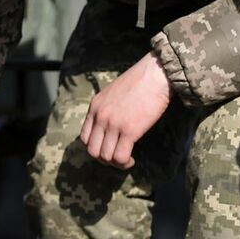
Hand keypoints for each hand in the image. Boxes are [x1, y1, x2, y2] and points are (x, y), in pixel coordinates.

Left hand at [80, 53, 171, 169]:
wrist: (155, 75)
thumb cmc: (140, 81)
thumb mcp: (113, 92)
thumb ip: (107, 108)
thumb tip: (110, 125)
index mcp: (95, 107)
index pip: (84, 138)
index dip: (95, 149)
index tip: (108, 149)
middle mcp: (100, 116)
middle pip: (92, 151)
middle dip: (104, 160)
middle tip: (117, 158)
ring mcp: (113, 124)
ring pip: (105, 157)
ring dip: (115, 164)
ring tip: (126, 160)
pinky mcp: (129, 130)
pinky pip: (120, 157)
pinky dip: (124, 163)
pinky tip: (132, 160)